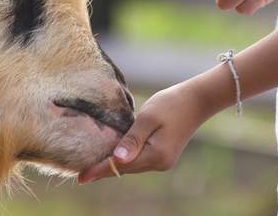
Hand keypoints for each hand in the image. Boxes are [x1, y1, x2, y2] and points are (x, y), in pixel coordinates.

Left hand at [75, 82, 208, 183]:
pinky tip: (112, 154)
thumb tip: (116, 160)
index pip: (121, 166)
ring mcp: (162, 161)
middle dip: (103, 168)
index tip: (80, 177)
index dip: (99, 170)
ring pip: (131, 165)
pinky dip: (124, 157)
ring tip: (91, 163)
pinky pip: (138, 159)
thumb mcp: (148, 117)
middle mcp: (159, 164)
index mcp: (156, 156)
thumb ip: (132, 138)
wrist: (196, 100)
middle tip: (80, 172)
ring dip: (113, 163)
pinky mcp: (162, 155)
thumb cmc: (171, 104)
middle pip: (125, 169)